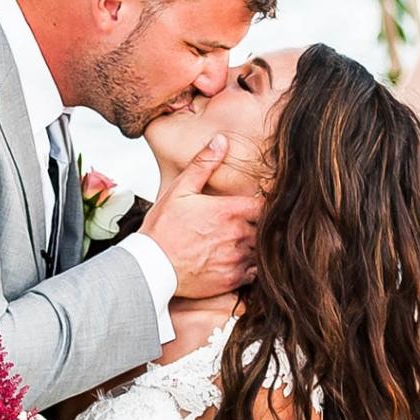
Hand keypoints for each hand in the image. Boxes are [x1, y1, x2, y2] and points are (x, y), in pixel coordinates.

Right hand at [139, 134, 259, 298]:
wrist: (151, 267)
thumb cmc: (163, 229)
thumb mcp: (179, 190)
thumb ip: (203, 164)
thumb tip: (221, 140)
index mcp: (229, 211)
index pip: (266, 204)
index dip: (265, 204)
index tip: (258, 204)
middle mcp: (238, 235)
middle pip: (267, 228)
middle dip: (261, 225)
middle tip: (250, 224)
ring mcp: (236, 259)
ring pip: (262, 251)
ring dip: (256, 246)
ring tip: (242, 243)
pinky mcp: (232, 279)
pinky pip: (254, 273)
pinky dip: (251, 267)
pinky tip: (237, 261)